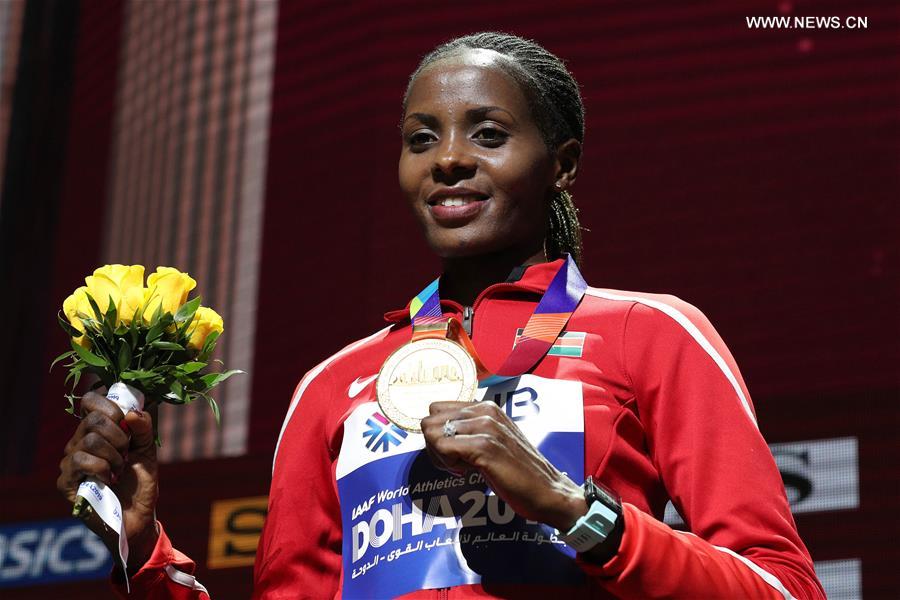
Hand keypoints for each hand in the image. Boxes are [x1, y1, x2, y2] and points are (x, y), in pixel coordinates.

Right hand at [56, 391, 159, 569]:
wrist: (138, 515)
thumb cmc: (140, 481)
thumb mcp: (148, 449)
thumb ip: (143, 427)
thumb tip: (132, 412)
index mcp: (97, 430)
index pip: (90, 401)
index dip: (110, 407)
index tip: (127, 423)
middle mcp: (79, 442)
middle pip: (92, 420)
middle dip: (119, 435)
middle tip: (127, 452)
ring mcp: (70, 461)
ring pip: (88, 441)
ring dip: (113, 455)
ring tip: (119, 469)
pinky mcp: (65, 482)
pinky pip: (79, 460)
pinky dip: (102, 468)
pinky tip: (109, 479)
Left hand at [420, 401, 586, 530]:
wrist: (548, 491)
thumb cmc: (518, 471)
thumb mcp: (493, 441)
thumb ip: (470, 431)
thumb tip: (437, 435)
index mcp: (486, 407)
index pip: (437, 409)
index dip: (438, 433)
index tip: (454, 452)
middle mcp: (485, 410)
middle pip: (429, 420)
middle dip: (433, 445)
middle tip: (453, 463)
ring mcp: (486, 427)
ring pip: (432, 432)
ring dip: (439, 456)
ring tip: (461, 467)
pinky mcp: (484, 446)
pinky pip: (443, 447)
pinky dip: (447, 463)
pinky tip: (466, 472)